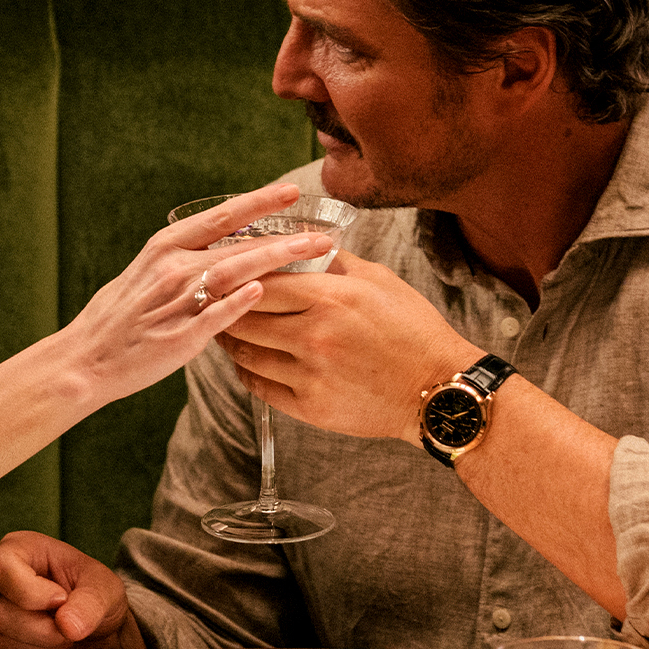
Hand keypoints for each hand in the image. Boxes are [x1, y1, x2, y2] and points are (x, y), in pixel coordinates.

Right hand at [0, 530, 140, 648]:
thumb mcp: (104, 588)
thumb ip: (91, 601)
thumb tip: (68, 625)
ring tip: (59, 640)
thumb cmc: (88, 594)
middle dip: (43, 631)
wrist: (83, 622)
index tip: (62, 600)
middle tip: (67, 628)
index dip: (31, 593)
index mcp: (13, 549)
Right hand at [60, 182, 334, 407]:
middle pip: (238, 244)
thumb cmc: (117, 319)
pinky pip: (214, 316)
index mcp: (164, 248)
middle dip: (285, 237)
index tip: (290, 191)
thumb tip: (219, 251)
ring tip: (315, 255)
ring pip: (233, 272)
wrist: (84, 360)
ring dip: (276, 260)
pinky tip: (264, 291)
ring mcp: (175, 301)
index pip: (220, 217)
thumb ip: (183, 262)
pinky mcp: (178, 336)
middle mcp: (171, 267)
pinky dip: (238, 302)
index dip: (258, 202)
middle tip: (324, 233)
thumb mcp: (145, 275)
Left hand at [220, 250, 480, 441]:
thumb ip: (334, 260)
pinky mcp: (311, 407)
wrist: (439, 390)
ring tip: (221, 327)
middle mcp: (314, 337)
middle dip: (222, 307)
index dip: (235, 276)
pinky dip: (246, 371)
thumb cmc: (413, 329)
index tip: (219, 270)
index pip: (260, 282)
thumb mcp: (379, 280)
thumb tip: (299, 241)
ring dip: (228, 340)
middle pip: (243, 318)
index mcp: (330, 299)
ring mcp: (310, 375)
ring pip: (246, 354)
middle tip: (209, 298)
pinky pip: (260, 386)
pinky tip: (245, 361)